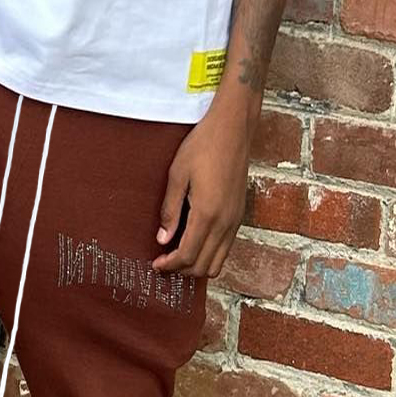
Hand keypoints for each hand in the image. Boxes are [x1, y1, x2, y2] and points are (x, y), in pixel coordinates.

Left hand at [152, 101, 251, 278]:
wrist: (233, 127)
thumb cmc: (203, 145)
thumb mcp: (177, 175)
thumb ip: (170, 211)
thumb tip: (162, 239)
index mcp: (207, 214)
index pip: (187, 256)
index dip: (169, 265)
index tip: (156, 263)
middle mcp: (225, 222)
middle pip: (203, 266)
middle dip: (181, 269)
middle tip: (164, 261)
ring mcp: (235, 220)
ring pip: (217, 262)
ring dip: (196, 265)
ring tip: (178, 255)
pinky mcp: (239, 215)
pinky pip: (226, 248)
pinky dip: (209, 254)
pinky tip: (194, 241)